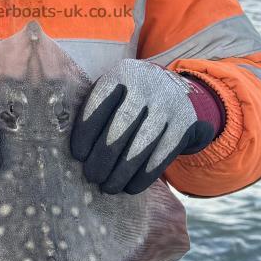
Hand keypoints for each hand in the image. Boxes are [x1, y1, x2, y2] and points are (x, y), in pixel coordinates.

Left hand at [70, 60, 219, 195]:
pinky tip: (131, 187)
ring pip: (141, 145)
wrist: (179, 92)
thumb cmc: (132, 98)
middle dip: (103, 157)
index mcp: (122, 73)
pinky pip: (162, 155)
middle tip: (92, 176)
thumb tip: (75, 151)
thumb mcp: (116, 90)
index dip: (86, 132)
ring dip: (122, 171)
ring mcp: (168, 105)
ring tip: (108, 187)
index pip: (99, 103)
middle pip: (120, 127)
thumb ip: (96, 108)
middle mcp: (147, 85)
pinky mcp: (184, 124)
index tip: (77, 156)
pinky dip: (144, 175)